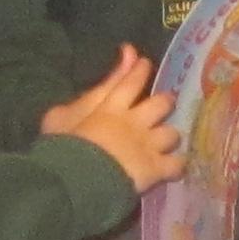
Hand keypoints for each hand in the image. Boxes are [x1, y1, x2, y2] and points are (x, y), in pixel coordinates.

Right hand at [48, 46, 182, 195]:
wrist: (75, 177)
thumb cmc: (61, 145)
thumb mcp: (63, 113)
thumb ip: (92, 91)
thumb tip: (116, 61)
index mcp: (110, 107)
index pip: (131, 81)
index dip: (140, 71)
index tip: (146, 64)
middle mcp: (135, 122)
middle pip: (162, 103)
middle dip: (165, 102)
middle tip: (165, 105)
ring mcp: (148, 145)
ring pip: (172, 134)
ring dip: (170, 137)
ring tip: (167, 143)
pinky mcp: (155, 168)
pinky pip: (176, 165)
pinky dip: (176, 166)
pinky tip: (173, 168)